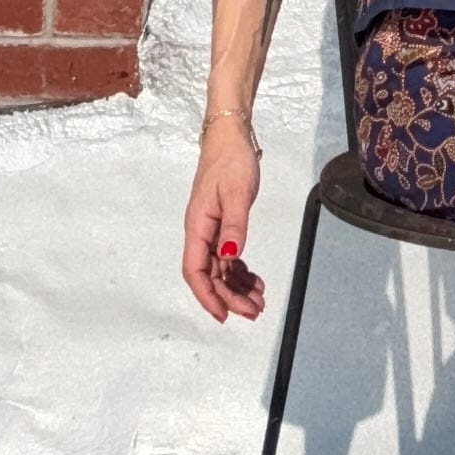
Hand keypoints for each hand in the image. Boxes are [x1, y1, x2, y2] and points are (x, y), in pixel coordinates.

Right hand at [182, 122, 265, 324]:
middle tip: (255, 311)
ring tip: (259, 301)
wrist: (231, 138)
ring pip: (220, 269)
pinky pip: (229, 258)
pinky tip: (255, 281)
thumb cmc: (231, 162)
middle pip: (210, 275)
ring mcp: (211, 231)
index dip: (207, 296)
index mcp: (197, 226)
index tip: (223, 315)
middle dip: (229, 297)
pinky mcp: (222, 227)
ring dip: (236, 287)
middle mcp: (201, 233)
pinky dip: (241, 272)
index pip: (195, 270)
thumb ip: (234, 225)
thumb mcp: (236, 192)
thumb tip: (230, 257)